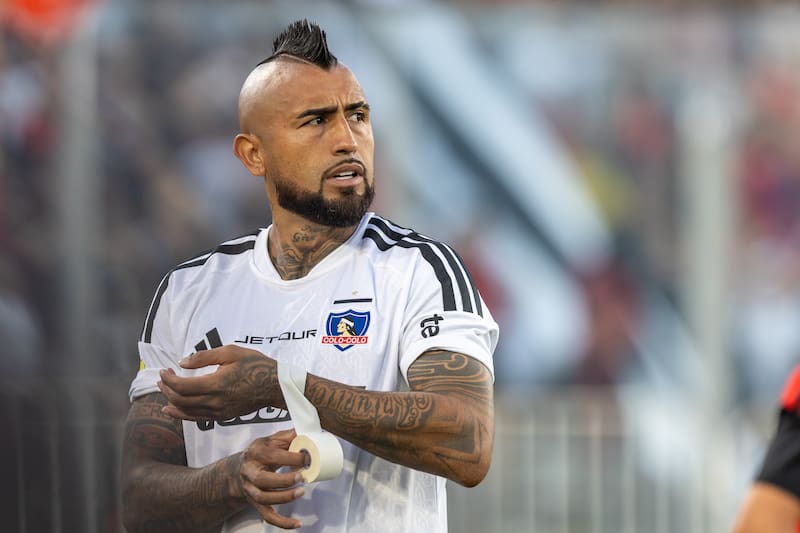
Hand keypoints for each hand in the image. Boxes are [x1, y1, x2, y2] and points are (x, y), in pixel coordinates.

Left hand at [157, 344, 280, 420]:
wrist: (275, 386)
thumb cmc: (256, 365)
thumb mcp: (231, 352)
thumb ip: (204, 357)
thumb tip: (182, 362)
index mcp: (216, 384)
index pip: (181, 386)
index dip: (168, 379)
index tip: (163, 370)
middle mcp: (215, 401)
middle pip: (180, 400)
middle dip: (167, 389)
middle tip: (162, 378)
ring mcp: (219, 412)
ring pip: (186, 412)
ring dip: (171, 402)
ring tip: (164, 392)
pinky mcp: (223, 416)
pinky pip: (197, 417)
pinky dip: (182, 414)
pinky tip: (173, 410)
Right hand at [238, 429, 306, 529]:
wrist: (241, 469)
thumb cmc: (261, 453)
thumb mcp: (271, 440)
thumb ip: (289, 436)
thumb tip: (308, 432)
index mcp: (255, 452)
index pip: (271, 456)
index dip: (290, 458)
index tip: (306, 458)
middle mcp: (249, 471)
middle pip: (263, 479)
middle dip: (283, 480)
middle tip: (301, 477)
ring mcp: (251, 489)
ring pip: (263, 498)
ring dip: (284, 497)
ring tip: (301, 492)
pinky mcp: (255, 503)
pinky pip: (267, 516)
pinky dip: (282, 522)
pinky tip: (296, 523)